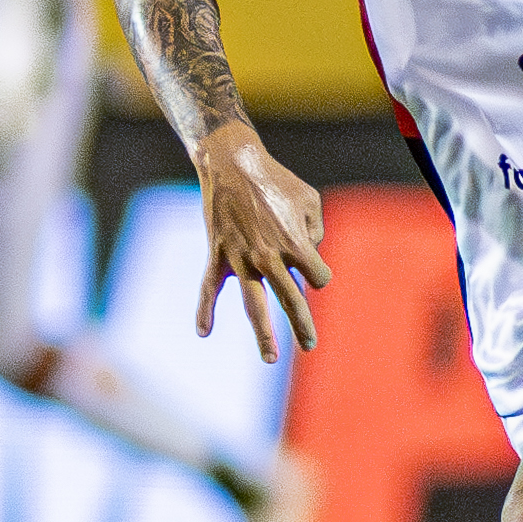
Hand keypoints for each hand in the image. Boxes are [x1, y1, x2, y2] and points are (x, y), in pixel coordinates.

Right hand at [191, 122, 328, 360]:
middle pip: (293, 300)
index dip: (318, 273)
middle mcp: (270, 257)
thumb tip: (308, 252)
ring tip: (269, 358)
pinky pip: (208, 288)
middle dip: (302, 325)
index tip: (310, 264)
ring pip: (254, 305)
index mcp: (296, 244)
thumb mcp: (310, 199)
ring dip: (262, 334)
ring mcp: (242, 259)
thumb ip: (316, 229)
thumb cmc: (276, 179)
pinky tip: (203, 332)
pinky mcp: (218, 255)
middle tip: (310, 345)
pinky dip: (204, 309)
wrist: (232, 163)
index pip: (318, 277)